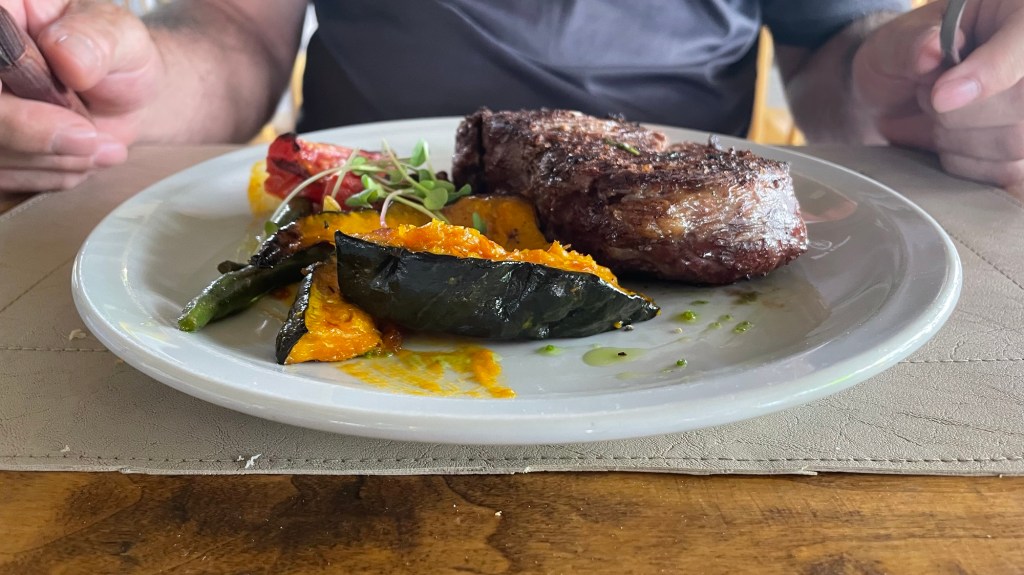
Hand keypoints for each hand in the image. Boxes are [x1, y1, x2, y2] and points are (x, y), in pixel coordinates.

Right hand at [0, 0, 161, 191]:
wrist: (126, 93)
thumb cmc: (117, 53)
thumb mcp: (120, 35)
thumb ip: (95, 39)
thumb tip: (66, 54)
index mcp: (2, 15)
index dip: (9, 106)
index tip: (63, 118)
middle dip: (33, 137)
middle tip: (92, 139)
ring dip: (55, 159)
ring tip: (102, 145)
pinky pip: (9, 176)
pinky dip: (54, 174)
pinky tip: (84, 157)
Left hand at [852, 0, 1023, 190]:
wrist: (893, 94)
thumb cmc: (902, 56)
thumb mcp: (896, 39)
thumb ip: (912, 42)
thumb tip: (931, 53)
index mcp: (1016, 14)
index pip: (1022, 47)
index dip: (988, 74)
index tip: (940, 96)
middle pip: (1019, 103)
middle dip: (956, 111)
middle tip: (926, 94)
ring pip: (1013, 141)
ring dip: (954, 137)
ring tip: (932, 114)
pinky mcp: (1023, 151)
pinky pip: (1006, 171)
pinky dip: (963, 161)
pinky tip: (944, 142)